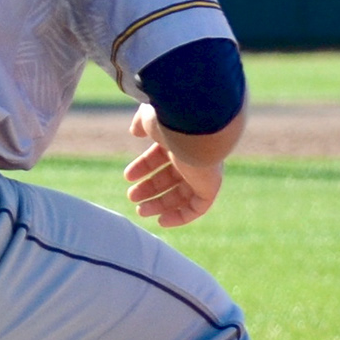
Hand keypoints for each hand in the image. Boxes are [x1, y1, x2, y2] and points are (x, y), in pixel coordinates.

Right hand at [123, 102, 221, 227]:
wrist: (198, 124)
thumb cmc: (172, 118)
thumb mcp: (150, 118)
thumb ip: (142, 123)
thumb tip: (135, 131)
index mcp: (180, 138)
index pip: (162, 155)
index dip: (144, 166)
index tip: (128, 176)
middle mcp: (194, 154)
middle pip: (171, 177)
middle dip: (150, 188)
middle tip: (132, 197)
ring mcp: (204, 171)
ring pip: (182, 194)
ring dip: (160, 204)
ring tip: (140, 210)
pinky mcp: (211, 185)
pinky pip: (198, 207)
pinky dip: (181, 216)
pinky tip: (162, 221)